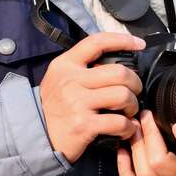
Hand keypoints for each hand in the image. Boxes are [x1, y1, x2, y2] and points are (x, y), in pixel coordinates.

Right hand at [40, 32, 145, 162]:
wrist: (36, 135)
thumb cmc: (53, 106)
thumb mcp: (58, 78)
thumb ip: (81, 67)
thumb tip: (113, 63)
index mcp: (65, 64)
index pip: (97, 42)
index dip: (122, 40)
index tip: (139, 44)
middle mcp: (71, 80)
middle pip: (119, 73)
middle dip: (135, 84)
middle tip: (133, 93)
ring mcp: (77, 103)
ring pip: (123, 96)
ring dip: (132, 105)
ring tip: (128, 111)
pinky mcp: (84, 125)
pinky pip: (119, 122)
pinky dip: (128, 127)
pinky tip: (125, 128)